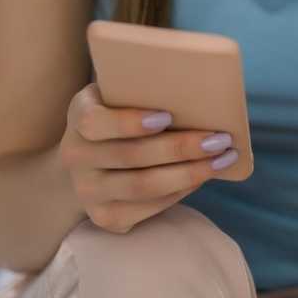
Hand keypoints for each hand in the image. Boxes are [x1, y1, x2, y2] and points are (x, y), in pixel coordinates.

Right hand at [58, 82, 238, 233]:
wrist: (89, 158)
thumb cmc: (120, 112)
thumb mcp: (121, 93)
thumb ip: (144, 87)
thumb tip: (194, 80)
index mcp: (78, 116)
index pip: (95, 122)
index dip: (129, 122)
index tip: (167, 116)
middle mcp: (75, 156)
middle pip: (130, 156)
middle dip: (180, 148)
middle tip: (219, 138)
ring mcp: (87, 191)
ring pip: (142, 187)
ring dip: (188, 173)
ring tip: (222, 159)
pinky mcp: (104, 217)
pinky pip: (147, 208)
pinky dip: (179, 192)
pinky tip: (203, 176)